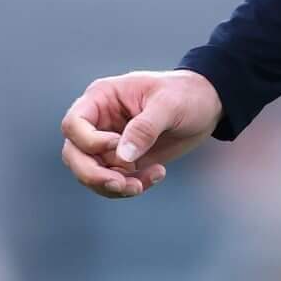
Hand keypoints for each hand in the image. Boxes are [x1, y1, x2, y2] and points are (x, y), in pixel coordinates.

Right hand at [59, 70, 222, 198]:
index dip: (89, 142)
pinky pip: (114, 182)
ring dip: (114, 186)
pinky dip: (131, 186)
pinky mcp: (123, 161)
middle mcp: (99, 122)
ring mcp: (109, 144)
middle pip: (74, 154)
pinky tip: (157, 175)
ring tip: (143, 184)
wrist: (207, 106)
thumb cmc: (186, 94)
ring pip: (91, 174)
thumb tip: (122, 157)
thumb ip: (145, 128)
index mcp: (102, 98)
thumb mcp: (169, 105)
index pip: (74, 124)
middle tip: (121, 184)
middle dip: (94, 175)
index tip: (117, 146)